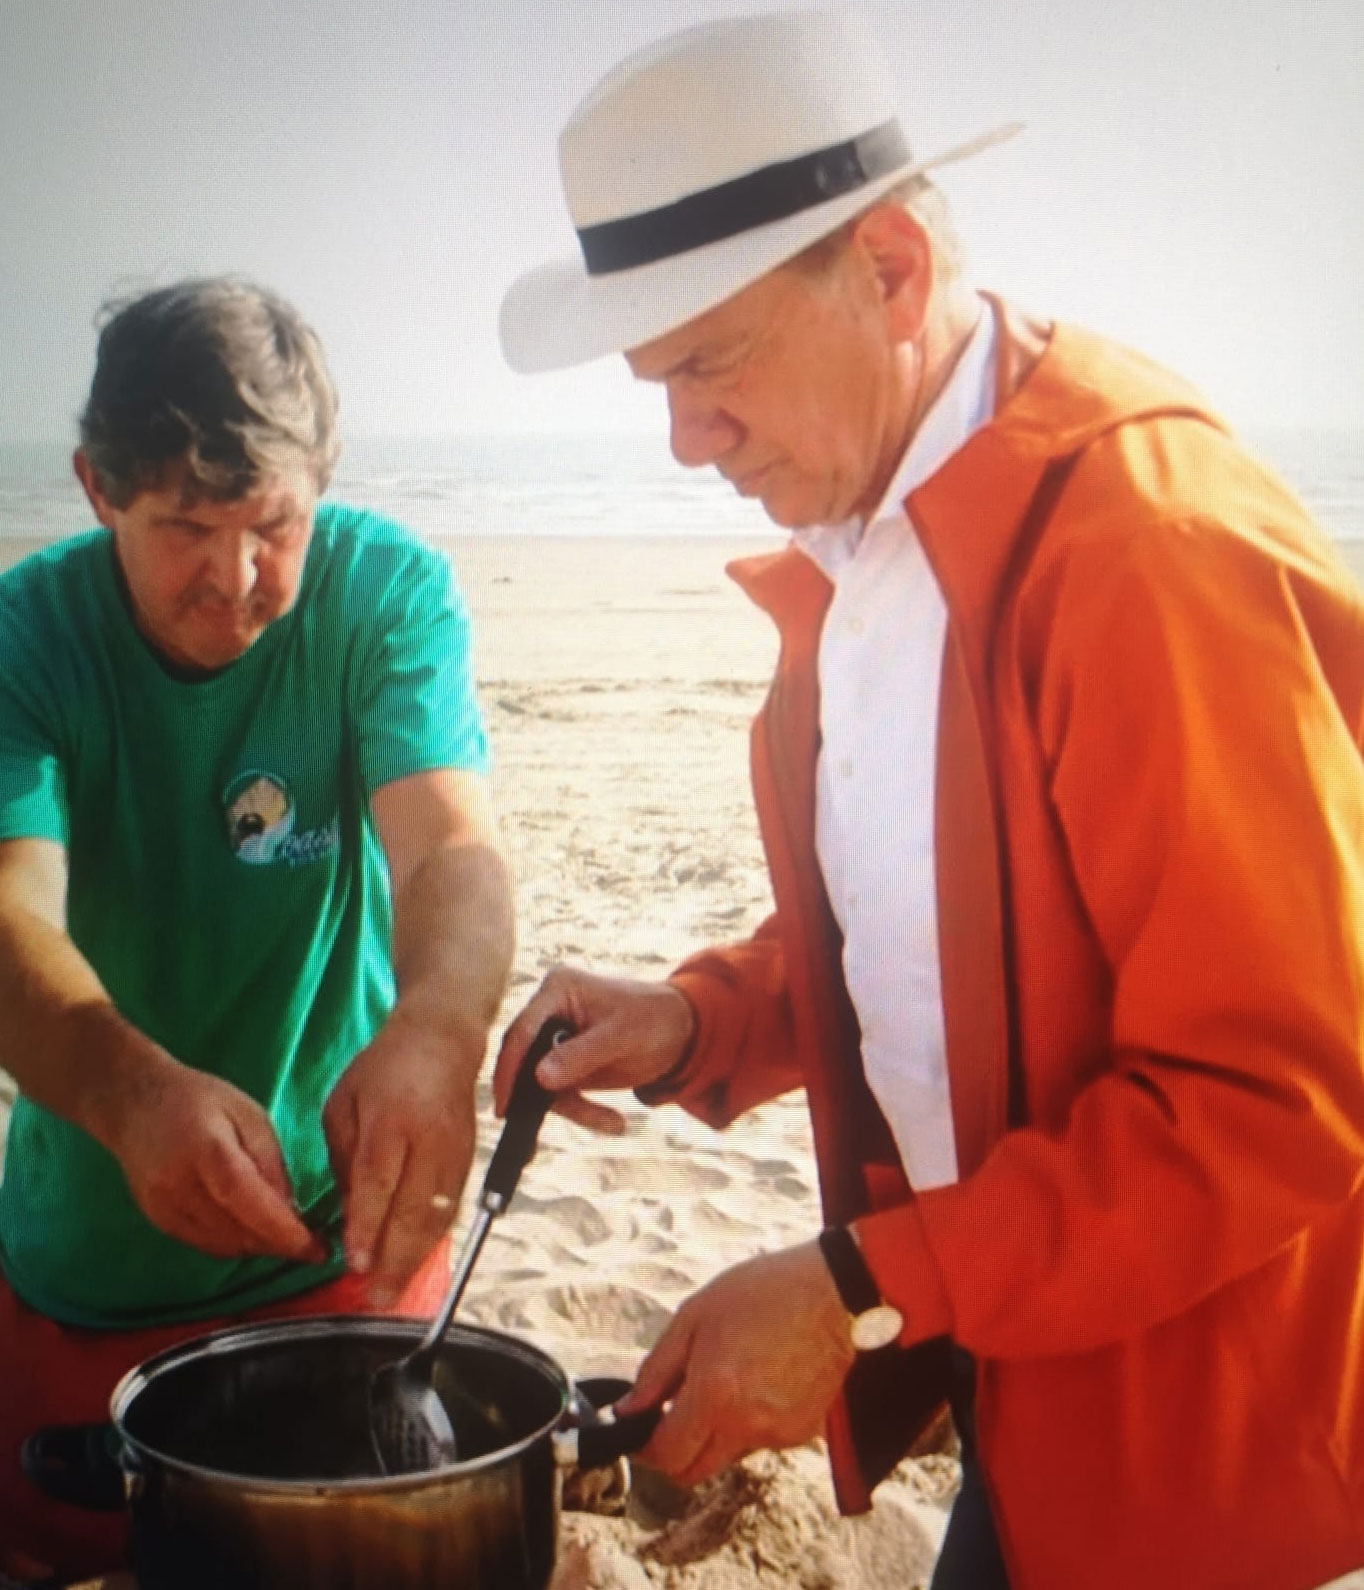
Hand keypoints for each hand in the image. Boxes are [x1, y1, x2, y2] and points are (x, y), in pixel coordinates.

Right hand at [109, 1060, 324, 1262]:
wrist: (135, 1104)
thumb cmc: (199, 1100)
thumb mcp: (249, 1115)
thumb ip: (271, 1162)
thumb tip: (292, 1211)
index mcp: (207, 1151)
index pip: (248, 1201)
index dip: (284, 1232)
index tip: (318, 1249)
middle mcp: (179, 1186)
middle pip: (237, 1232)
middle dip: (280, 1244)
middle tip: (312, 1243)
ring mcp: (163, 1208)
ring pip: (224, 1246)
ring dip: (259, 1247)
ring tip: (286, 1234)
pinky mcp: (157, 1221)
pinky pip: (206, 1245)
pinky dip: (236, 1243)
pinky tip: (253, 1230)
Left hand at [322, 1012, 479, 1303]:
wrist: (443, 1039)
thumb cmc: (384, 1069)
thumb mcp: (344, 1104)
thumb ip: (344, 1159)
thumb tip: (349, 1215)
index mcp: (392, 1120)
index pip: (379, 1182)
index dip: (367, 1226)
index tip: (355, 1263)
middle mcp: (430, 1140)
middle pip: (416, 1210)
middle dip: (395, 1260)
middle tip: (376, 1297)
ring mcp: (457, 1153)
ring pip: (439, 1217)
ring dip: (416, 1259)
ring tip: (394, 1291)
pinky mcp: (471, 1160)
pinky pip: (453, 1209)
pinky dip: (434, 1241)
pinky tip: (416, 1262)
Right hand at [494, 966, 696, 1133]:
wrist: (681, 1031)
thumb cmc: (653, 1020)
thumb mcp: (620, 1038)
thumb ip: (580, 1056)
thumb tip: (539, 1078)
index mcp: (558, 988)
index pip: (523, 1030)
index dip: (511, 1069)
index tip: (506, 1105)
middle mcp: (549, 1010)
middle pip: (525, 1060)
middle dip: (539, 1097)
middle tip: (536, 1130)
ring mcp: (555, 1037)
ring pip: (541, 1084)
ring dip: (574, 1108)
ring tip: (614, 1124)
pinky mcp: (565, 1062)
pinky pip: (560, 1093)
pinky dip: (582, 1110)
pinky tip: (613, 1122)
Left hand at [615, 1241, 855, 1486]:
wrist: (833, 1292)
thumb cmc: (762, 1292)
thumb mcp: (695, 1316)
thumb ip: (656, 1369)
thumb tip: (628, 1410)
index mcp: (715, 1396)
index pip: (666, 1455)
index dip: (644, 1448)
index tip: (638, 1430)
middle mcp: (747, 1426)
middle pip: (693, 1472)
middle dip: (673, 1452)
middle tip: (668, 1416)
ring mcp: (778, 1434)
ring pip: (726, 1456)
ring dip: (712, 1435)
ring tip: (724, 1381)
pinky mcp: (801, 1433)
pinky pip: (759, 1441)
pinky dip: (747, 1423)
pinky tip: (757, 1381)